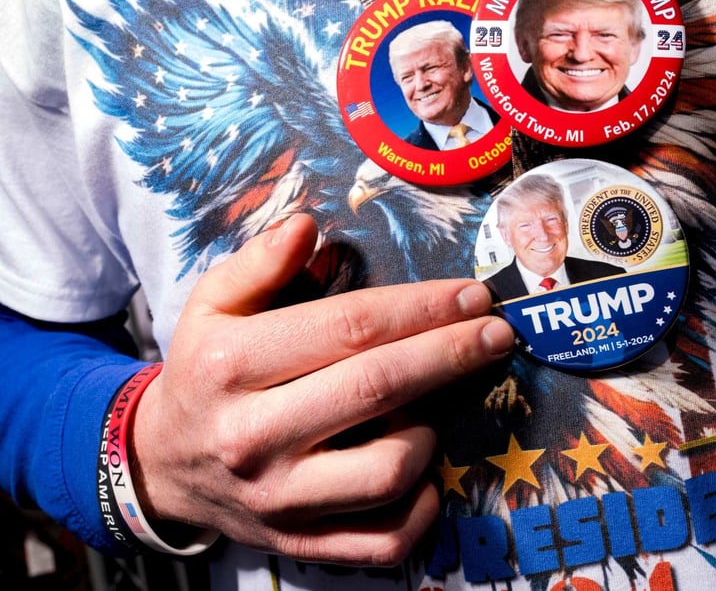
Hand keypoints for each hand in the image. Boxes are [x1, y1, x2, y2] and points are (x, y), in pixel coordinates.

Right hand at [130, 213, 512, 564]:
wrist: (163, 466)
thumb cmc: (204, 373)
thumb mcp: (210, 305)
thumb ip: (257, 263)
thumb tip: (308, 226)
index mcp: (232, 366)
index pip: (349, 328)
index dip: (422, 308)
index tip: (472, 296)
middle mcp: (253, 437)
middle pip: (378, 389)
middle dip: (452, 354)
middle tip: (496, 334)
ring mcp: (279, 500)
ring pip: (387, 471)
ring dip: (429, 431)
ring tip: (432, 405)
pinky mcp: (299, 544)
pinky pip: (383, 541)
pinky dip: (422, 509)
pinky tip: (426, 472)